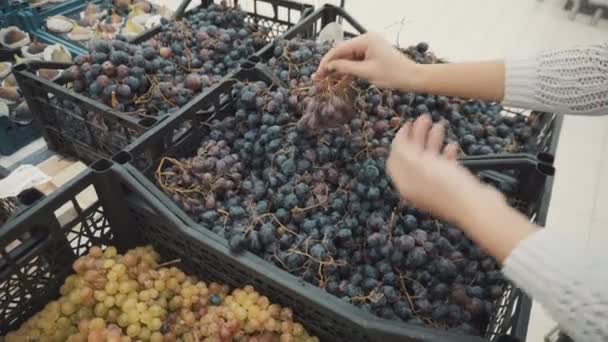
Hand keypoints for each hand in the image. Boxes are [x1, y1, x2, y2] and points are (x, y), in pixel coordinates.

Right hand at [312, 33, 421, 89]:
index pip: (340, 49)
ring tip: (325, 81)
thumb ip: (346, 68)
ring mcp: (368, 48)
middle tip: (318, 78)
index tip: (318, 72)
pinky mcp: (371, 56)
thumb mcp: (367, 72)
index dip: (327, 61)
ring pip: (348, 59)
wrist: (411, 78)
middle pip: (342, 53)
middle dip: (330, 66)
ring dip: (337, 70)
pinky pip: (355, 63)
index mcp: (365, 40)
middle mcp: (366, 40)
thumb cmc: (392, 74)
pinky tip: (337, 82)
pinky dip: (347, 72)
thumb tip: (329, 66)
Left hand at [386, 115, 503, 224]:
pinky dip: (446, 154)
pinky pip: (445, 167)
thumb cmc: (447, 185)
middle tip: (425, 118)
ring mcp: (434, 188)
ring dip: (432, 141)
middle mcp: (417, 187)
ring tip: (440, 125)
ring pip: (430, 160)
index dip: (399, 140)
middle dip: (417, 136)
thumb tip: (397, 143)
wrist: (477, 206)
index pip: (395, 159)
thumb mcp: (419, 164)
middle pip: (412, 157)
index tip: (406, 124)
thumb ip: (404, 152)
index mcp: (405, 183)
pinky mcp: (452, 188)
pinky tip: (452, 146)